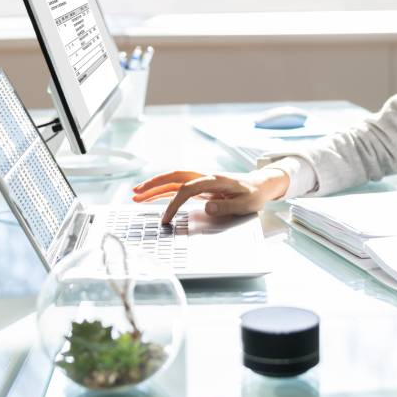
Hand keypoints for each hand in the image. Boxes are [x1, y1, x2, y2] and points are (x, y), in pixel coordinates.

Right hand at [132, 168, 290, 224]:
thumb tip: (206, 208)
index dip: (174, 203)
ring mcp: (202, 180)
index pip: (187, 189)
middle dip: (154, 184)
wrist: (260, 185)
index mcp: (215, 180)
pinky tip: (152, 196)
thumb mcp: (245, 204)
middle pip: (175, 177)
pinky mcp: (200, 186)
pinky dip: (164, 191)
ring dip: (155, 186)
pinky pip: (178, 186)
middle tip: (136, 193)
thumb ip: (226, 206)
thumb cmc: (254, 195)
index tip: (165, 219)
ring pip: (174, 180)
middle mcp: (205, 177)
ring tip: (136, 195)